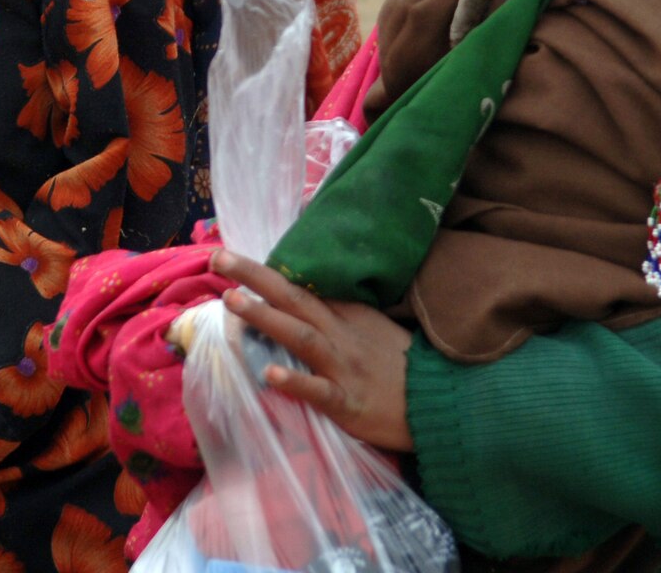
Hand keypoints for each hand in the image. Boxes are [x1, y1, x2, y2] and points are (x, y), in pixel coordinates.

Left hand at [210, 251, 414, 453]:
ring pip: (300, 336)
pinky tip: (269, 374)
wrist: (441, 399)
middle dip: (255, 277)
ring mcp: (344, 367)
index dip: (266, 272)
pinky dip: (294, 381)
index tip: (232, 257)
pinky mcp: (349, 402)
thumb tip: (301, 296)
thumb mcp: (373, 327)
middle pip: (294, 298)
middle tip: (219, 257)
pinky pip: (319, 390)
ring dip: (265, 317)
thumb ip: (339, 313)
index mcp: (347, 315)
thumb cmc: (402, 365)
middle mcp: (341, 335)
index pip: (302, 287)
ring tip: (232, 301)